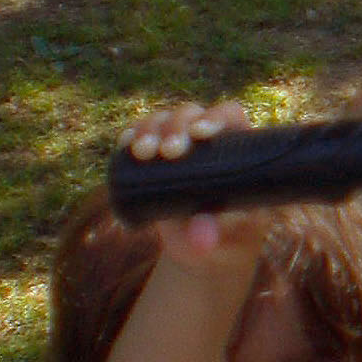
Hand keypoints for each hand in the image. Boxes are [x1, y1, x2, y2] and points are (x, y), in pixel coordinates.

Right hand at [117, 102, 267, 264]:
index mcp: (236, 145)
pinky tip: (125, 143)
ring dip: (149, 130)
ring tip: (143, 152)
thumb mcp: (227, 234)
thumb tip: (202, 241)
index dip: (215, 116)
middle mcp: (205, 137)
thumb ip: (216, 234)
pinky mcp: (152, 157)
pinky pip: (138, 136)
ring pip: (161, 121)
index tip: (201, 133)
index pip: (228, 115)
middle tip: (168, 152)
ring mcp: (176, 144)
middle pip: (189, 114)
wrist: (203, 247)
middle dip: (175, 127)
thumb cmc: (229, 233)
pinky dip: (130, 135)